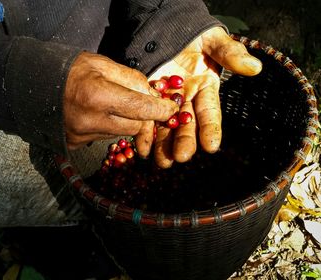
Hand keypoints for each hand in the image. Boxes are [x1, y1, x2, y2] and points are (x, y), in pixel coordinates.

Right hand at [64, 52, 177, 149]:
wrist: (33, 86)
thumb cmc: (68, 70)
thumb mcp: (101, 64)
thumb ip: (130, 79)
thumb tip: (152, 95)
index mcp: (96, 96)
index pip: (139, 108)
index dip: (160, 109)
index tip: (171, 110)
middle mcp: (90, 121)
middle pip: (134, 126)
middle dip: (142, 116)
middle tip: (141, 104)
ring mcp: (81, 135)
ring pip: (120, 133)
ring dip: (124, 121)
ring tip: (112, 105)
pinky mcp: (76, 143)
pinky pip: (105, 137)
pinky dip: (109, 127)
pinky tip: (98, 114)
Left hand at [144, 27, 262, 167]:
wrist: (167, 29)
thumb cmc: (194, 33)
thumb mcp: (213, 40)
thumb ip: (230, 54)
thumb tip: (255, 68)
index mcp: (205, 89)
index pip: (210, 112)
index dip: (211, 129)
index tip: (211, 146)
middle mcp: (187, 99)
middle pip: (187, 124)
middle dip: (184, 141)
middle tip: (180, 157)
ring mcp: (166, 101)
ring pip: (166, 125)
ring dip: (164, 144)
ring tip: (162, 161)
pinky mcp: (148, 98)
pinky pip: (146, 115)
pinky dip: (145, 131)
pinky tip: (143, 146)